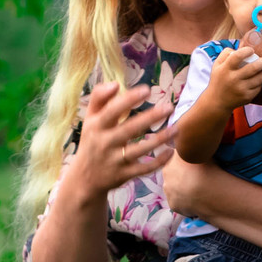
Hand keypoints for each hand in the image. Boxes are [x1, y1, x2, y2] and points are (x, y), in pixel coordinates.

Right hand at [61, 80, 176, 196]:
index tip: (147, 90)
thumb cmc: (92, 141)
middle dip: (150, 118)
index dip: (129, 99)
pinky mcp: (124, 175)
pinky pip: (144, 169)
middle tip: (169, 107)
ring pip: (140, 150)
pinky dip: (159, 162)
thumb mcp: (90, 119)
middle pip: (130, 129)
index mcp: (96, 126)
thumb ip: (99, 98)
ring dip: (160, 139)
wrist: (84, 178)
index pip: (112, 111)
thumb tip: (115, 83)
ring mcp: (115, 161)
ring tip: (176, 129)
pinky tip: (171, 151)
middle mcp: (104, 143)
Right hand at [206, 34, 261, 107]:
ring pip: (259, 77)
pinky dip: (259, 84)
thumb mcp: (217, 65)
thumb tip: (241, 45)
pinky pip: (259, 87)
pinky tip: (257, 82)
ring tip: (261, 72)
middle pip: (253, 67)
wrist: (216, 103)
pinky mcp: (247, 98)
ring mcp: (240, 89)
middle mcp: (232, 79)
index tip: (251, 50)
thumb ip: (226, 53)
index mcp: (224, 69)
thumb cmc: (219, 79)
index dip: (247, 50)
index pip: (237, 56)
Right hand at [252, 25, 261, 130]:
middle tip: (242, 68)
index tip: (244, 50)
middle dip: (247, 58)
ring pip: (252, 69)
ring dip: (245, 74)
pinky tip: (242, 92)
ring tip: (242, 81)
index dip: (252, 40)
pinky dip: (246, 88)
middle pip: (256, 51)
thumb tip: (249, 35)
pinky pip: (252, 87)